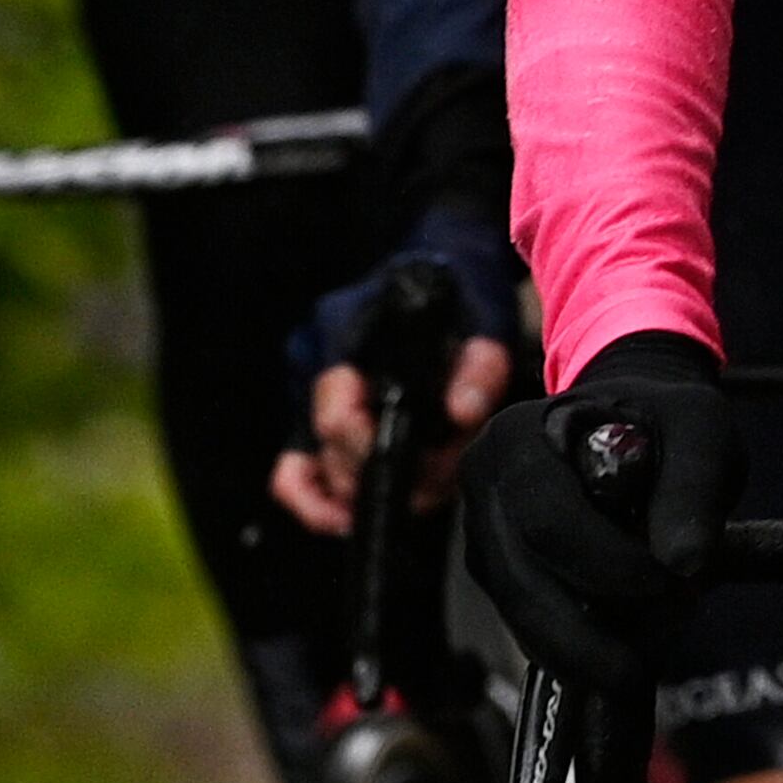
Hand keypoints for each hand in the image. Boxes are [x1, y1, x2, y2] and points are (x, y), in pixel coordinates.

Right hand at [272, 215, 527, 536]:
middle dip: (386, 475)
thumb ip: (481, 365)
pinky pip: (295, 465)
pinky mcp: (317, 409)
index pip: (337, 412)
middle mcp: (316, 356)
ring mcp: (311, 384)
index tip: (431, 469)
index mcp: (346, 327)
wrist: (450, 263)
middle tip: (442, 484)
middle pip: (330, 445)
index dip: (377, 452)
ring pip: (315, 460)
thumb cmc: (464, 291)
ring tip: (423, 497)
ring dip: (365, 490)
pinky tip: (350, 518)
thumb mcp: (487, 318)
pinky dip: (317, 498)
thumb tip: (461, 415)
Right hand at [460, 333, 741, 691]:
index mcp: (515, 438)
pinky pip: (533, 631)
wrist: (636, 428)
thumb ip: (695, 485)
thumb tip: (684, 562)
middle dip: (593, 630)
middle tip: (658, 649)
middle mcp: (483, 490)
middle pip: (522, 583)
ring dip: (592, 646)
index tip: (675, 581)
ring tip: (660, 640)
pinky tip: (632, 643)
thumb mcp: (700, 428)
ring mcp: (484, 538)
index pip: (548, 519)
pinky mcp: (500, 579)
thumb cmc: (664, 423)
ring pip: (523, 619)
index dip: (610, 562)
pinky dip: (583, 647)